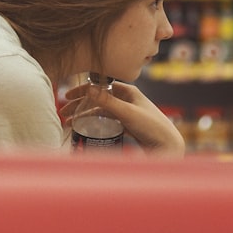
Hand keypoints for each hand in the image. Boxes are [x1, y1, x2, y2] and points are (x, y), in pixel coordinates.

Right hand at [60, 80, 185, 158]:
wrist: (168, 147)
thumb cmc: (152, 127)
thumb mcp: (128, 113)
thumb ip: (108, 102)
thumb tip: (89, 88)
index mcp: (128, 91)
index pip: (100, 86)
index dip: (83, 90)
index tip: (68, 96)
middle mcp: (126, 100)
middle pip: (97, 99)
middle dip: (80, 105)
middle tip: (64, 112)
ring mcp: (126, 112)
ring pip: (100, 111)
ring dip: (84, 115)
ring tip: (70, 123)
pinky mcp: (127, 125)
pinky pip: (106, 122)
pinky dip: (94, 124)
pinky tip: (85, 129)